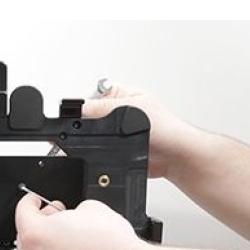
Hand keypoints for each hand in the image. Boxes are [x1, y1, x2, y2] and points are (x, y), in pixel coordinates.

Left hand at [15, 193, 147, 249]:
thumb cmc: (112, 248)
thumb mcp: (91, 208)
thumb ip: (72, 210)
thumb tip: (74, 215)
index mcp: (36, 235)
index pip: (23, 211)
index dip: (31, 201)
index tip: (36, 200)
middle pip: (27, 235)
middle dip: (41, 222)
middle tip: (58, 216)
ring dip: (50, 244)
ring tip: (73, 237)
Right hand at [83, 84, 197, 178]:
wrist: (174, 156)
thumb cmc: (166, 129)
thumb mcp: (132, 109)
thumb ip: (104, 108)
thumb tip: (82, 108)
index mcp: (119, 93)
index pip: (91, 92)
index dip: (82, 102)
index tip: (76, 112)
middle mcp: (115, 109)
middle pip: (87, 112)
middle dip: (83, 120)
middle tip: (83, 126)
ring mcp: (113, 129)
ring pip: (89, 131)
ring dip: (89, 136)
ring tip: (93, 138)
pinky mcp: (112, 146)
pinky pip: (95, 147)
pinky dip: (94, 149)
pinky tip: (101, 149)